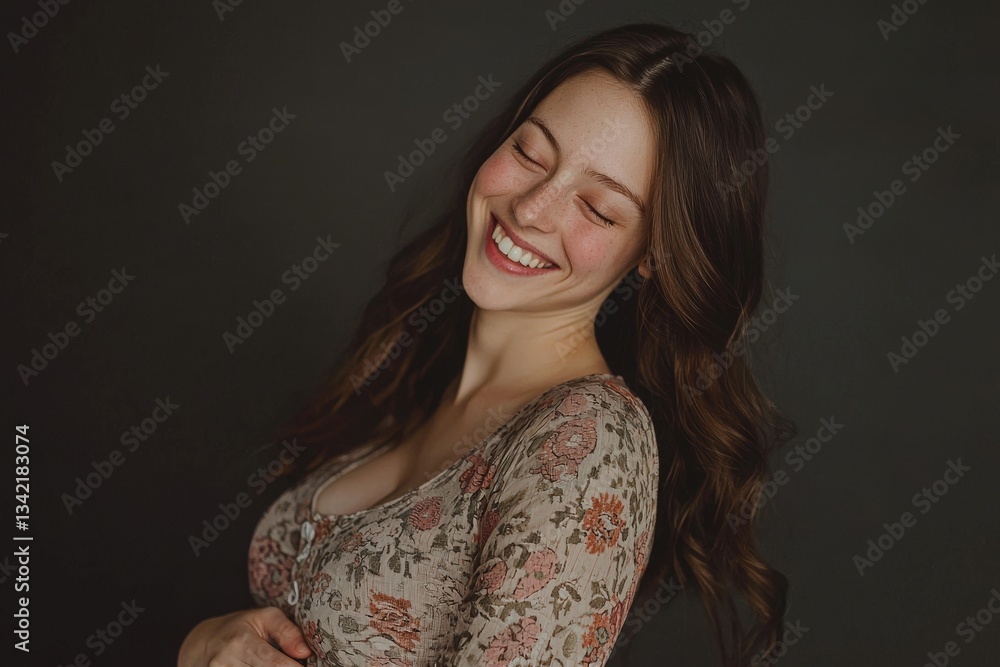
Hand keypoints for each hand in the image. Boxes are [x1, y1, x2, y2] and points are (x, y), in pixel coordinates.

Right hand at [178, 606, 312, 666]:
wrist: (204, 642)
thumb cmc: (241, 627)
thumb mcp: (266, 617)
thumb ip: (287, 632)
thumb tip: (305, 652)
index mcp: (241, 642)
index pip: (275, 664)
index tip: (307, 665)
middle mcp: (225, 662)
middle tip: (295, 663)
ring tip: (277, 662)